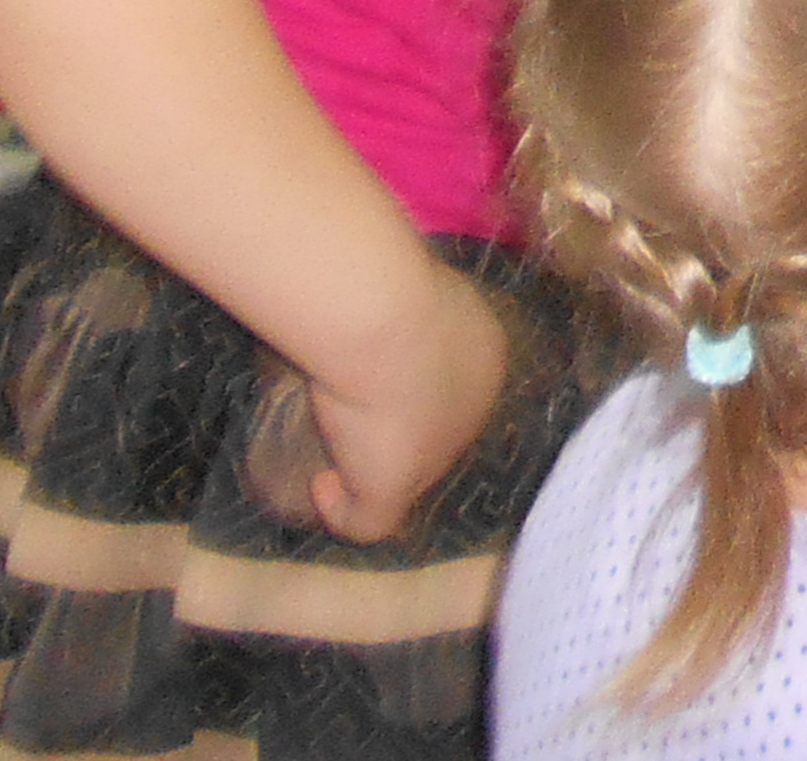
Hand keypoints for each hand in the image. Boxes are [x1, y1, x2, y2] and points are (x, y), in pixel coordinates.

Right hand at [297, 263, 510, 542]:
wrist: (381, 313)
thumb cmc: (393, 287)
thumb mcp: (404, 287)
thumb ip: (397, 311)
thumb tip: (365, 325)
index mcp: (485, 351)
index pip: (452, 383)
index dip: (413, 386)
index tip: (368, 377)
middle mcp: (473, 406)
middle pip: (433, 430)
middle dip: (393, 430)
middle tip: (345, 420)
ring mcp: (438, 453)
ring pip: (404, 474)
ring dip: (368, 472)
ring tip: (328, 456)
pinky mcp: (395, 486)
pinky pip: (371, 519)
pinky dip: (343, 512)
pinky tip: (321, 485)